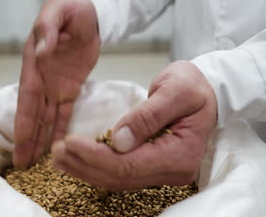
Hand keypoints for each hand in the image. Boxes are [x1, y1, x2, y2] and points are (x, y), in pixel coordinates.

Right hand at [13, 0, 99, 167]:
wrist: (90, 14)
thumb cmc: (69, 9)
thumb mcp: (57, 11)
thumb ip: (47, 29)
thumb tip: (41, 52)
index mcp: (34, 63)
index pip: (27, 97)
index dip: (23, 121)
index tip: (18, 142)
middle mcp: (41, 79)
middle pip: (33, 114)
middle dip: (27, 139)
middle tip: (20, 165)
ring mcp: (55, 86)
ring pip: (46, 118)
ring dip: (40, 139)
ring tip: (33, 163)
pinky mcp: (70, 88)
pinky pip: (65, 112)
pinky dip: (60, 129)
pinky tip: (58, 147)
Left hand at [51, 61, 216, 190]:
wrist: (209, 91)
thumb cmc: (194, 86)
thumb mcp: (175, 90)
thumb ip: (148, 115)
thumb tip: (118, 140)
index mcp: (180, 154)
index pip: (130, 164)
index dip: (96, 156)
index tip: (69, 142)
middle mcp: (173, 170)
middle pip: (121, 177)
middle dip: (85, 165)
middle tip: (56, 151)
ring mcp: (163, 171)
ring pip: (118, 179)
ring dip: (86, 169)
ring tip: (59, 158)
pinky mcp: (154, 165)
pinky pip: (122, 172)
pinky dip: (97, 166)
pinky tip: (78, 159)